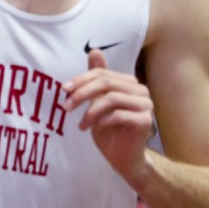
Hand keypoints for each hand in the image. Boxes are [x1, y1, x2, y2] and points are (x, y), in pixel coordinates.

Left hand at [62, 48, 155, 184]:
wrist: (123, 157)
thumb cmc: (108, 129)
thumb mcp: (97, 101)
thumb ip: (97, 79)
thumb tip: (94, 50)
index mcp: (129, 83)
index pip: (102, 73)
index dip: (80, 80)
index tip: (62, 90)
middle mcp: (140, 90)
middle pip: (106, 82)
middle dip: (82, 93)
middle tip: (65, 106)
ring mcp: (146, 105)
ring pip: (112, 98)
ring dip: (90, 111)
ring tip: (81, 125)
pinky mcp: (145, 121)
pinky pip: (118, 115)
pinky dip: (102, 121)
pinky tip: (95, 130)